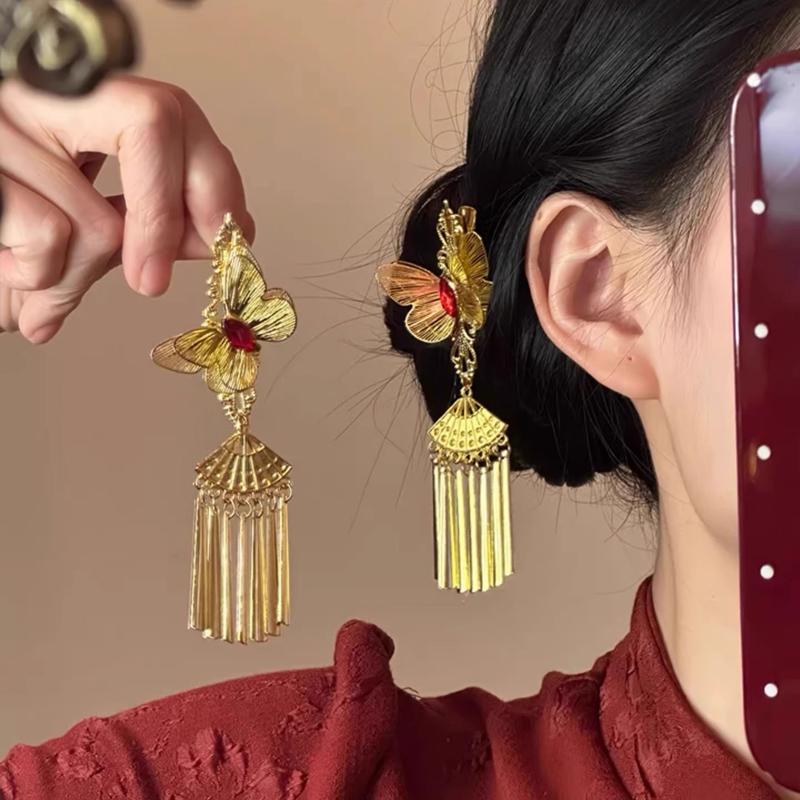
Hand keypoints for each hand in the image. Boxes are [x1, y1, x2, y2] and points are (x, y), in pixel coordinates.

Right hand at [0, 76, 253, 343]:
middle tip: (150, 282)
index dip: (212, 176)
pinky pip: (45, 236)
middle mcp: (34, 97)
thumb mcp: (81, 230)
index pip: (167, 112)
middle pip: (152, 120)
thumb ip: (147, 224)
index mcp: (70, 109)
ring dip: (73, 278)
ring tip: (33, 281)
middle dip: (166, 217)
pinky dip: (35, 281)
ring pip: (96, 215)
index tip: (230, 238)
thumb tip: (224, 233)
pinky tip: (6, 277)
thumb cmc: (6, 249)